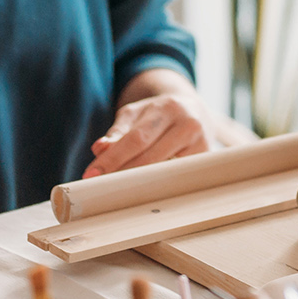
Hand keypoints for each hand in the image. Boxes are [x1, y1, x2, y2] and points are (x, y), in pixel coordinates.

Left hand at [85, 69, 230, 176]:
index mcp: (167, 108)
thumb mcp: (137, 114)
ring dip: (138, 182)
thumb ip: (118, 131)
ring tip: (118, 189)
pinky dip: (158, 183)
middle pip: (149, 156)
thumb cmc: (159, 114)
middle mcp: (187, 123)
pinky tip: (143, 190)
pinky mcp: (206, 160)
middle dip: (121, 172)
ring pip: (164, 169)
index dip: (112, 158)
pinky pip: (176, 176)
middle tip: (100, 186)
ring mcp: (201, 143)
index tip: (91, 175)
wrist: (194, 109)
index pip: (135, 138)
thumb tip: (99, 149)